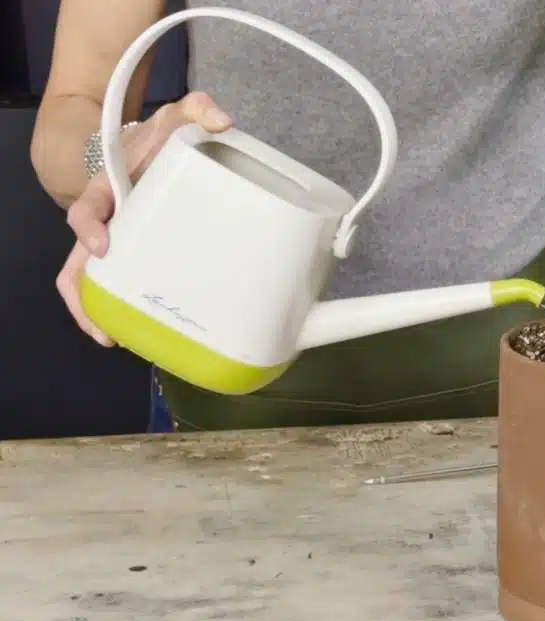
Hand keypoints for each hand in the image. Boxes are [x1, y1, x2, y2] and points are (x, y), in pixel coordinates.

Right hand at [57, 91, 232, 345]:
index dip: (87, 227)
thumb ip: (197, 110)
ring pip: (92, 280)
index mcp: (107, 188)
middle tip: (103, 329)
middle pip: (77, 263)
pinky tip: (146, 327)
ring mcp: (119, 240)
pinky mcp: (137, 253)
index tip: (101, 245)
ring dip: (99, 311)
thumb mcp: (178, 117)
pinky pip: (121, 282)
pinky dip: (124, 306)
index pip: (85, 208)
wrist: (158, 143)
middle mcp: (106, 220)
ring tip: (117, 340)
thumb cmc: (163, 135)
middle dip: (84, 297)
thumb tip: (221, 120)